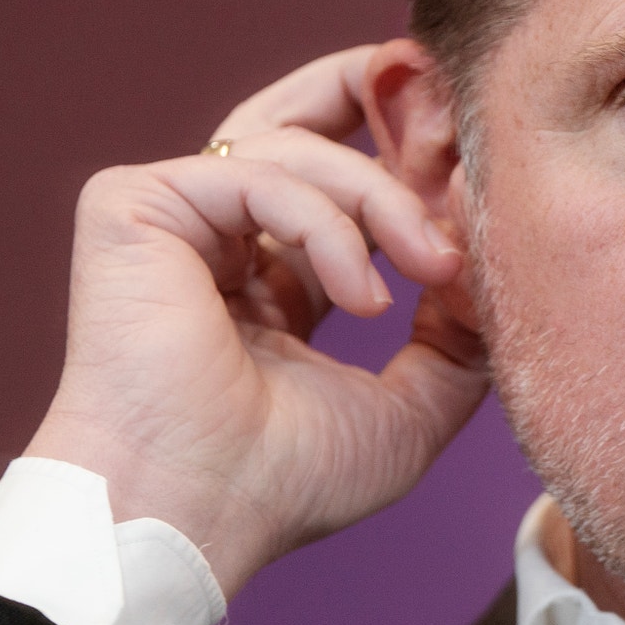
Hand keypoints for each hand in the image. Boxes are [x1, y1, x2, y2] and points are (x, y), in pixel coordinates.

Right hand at [24, 45, 487, 596]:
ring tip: (436, 268)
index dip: (418, 161)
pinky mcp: (133, 206)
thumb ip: (458, 338)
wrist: (193, 516)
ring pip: (300, 147)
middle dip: (393, 107)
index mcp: (274, 278)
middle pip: (305, 116)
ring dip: (388, 200)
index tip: (486, 173)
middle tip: (464, 124)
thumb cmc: (283, 483)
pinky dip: (330, 225)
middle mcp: (221, 238)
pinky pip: (258, 172)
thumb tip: (491, 270)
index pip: (347, 179)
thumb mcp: (412, 408)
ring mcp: (175, 217)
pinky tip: (364, 298)